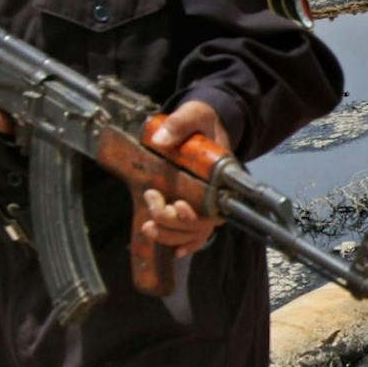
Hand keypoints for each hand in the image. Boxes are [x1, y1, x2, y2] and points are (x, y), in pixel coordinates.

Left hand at [140, 101, 229, 257]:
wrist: (205, 121)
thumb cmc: (203, 119)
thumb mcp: (194, 114)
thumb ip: (179, 124)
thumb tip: (160, 140)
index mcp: (219, 175)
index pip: (213, 207)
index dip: (192, 216)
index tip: (176, 205)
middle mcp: (215, 194)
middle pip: (200, 226)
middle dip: (171, 222)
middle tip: (151, 197)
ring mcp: (205, 202)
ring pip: (195, 234)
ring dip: (170, 237)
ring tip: (148, 227)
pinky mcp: (194, 205)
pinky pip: (195, 235)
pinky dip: (184, 245)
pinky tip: (173, 251)